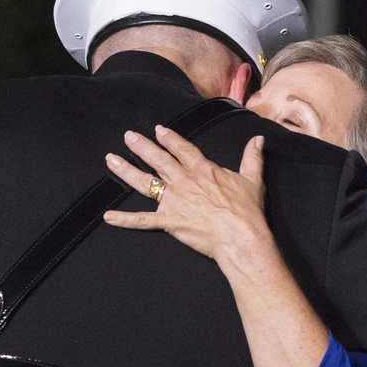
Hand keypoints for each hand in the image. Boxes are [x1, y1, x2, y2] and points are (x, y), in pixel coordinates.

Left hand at [102, 124, 269, 264]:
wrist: (241, 237)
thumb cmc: (248, 211)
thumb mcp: (252, 180)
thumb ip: (251, 158)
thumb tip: (258, 139)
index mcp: (204, 170)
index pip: (183, 149)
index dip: (170, 138)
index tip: (158, 130)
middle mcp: (185, 182)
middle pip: (159, 160)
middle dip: (142, 147)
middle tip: (128, 136)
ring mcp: (174, 201)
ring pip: (145, 182)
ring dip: (126, 171)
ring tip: (111, 160)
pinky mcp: (169, 221)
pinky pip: (143, 220)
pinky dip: (125, 219)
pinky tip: (108, 216)